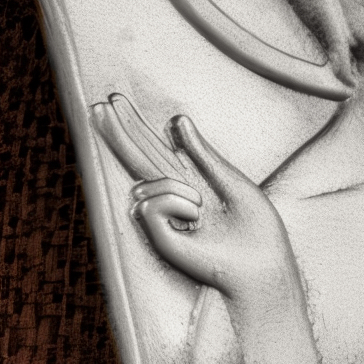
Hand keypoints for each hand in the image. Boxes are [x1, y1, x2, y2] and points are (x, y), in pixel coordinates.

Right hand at [93, 92, 296, 302]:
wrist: (263, 263)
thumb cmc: (255, 229)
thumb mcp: (231, 180)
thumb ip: (202, 153)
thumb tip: (178, 120)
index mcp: (190, 183)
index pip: (155, 150)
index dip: (135, 126)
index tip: (115, 100)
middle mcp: (172, 200)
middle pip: (137, 160)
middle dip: (119, 133)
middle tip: (100, 106)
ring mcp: (164, 220)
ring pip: (143, 185)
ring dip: (175, 190)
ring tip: (201, 210)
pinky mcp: (159, 239)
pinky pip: (148, 204)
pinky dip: (172, 203)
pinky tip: (193, 218)